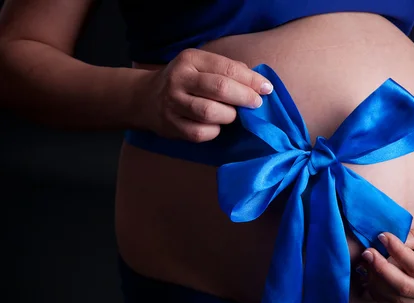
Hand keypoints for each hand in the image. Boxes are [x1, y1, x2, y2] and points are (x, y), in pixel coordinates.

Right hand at [138, 48, 272, 141]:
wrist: (147, 98)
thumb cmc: (186, 81)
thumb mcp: (202, 66)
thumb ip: (228, 70)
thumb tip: (258, 82)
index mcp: (191, 59)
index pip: (227, 68)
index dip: (251, 80)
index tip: (267, 88)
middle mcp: (179, 79)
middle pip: (219, 88)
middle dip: (244, 97)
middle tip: (256, 103)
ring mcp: (173, 103)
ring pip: (210, 112)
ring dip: (229, 115)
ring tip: (234, 115)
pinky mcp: (171, 126)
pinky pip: (201, 133)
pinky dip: (215, 131)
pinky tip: (217, 126)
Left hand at [358, 225, 413, 302]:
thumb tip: (386, 240)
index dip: (396, 252)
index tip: (382, 236)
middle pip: (403, 288)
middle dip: (381, 269)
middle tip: (367, 252)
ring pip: (396, 299)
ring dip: (376, 281)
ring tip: (367, 262)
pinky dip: (378, 292)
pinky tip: (369, 275)